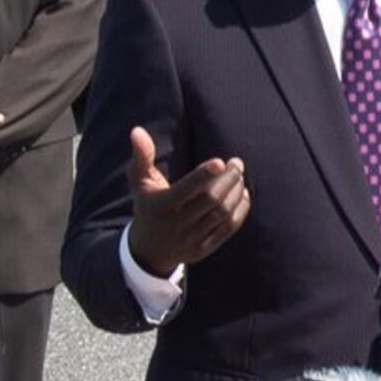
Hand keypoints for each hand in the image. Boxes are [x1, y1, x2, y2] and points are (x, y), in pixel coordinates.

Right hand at [123, 126, 247, 273]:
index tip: (221, 161)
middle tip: (237, 163)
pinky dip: (240, 210)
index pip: (187, 190)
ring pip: (222, 213)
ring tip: (239, 176)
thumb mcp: (139, 182)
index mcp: (161, 206)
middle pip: (211, 200)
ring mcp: (192, 238)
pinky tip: (243, 194)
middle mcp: (177, 224)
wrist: (149, 250)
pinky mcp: (205, 248)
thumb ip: (142, 156)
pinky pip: (229, 228)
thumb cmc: (147, 206)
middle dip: (229, 179)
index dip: (204, 175)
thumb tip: (137, 130)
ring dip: (236, 192)